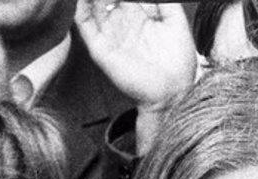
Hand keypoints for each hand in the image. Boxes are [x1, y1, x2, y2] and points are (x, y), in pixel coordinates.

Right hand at [75, 1, 196, 110]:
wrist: (172, 90)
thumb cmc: (177, 63)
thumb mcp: (174, 19)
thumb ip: (162, 0)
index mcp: (138, 15)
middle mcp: (122, 23)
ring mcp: (110, 35)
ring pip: (92, 5)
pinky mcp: (101, 49)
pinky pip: (84, 24)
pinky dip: (80, 8)